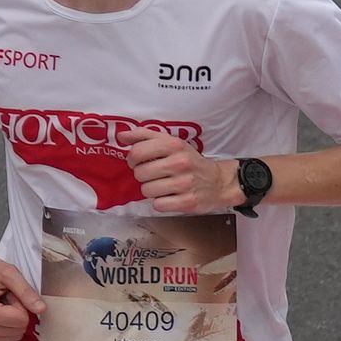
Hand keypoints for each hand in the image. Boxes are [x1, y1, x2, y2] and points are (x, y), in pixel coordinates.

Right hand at [0, 247, 41, 340]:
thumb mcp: (9, 273)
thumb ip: (26, 291)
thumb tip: (41, 309)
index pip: (22, 321)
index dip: (19, 304)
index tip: (7, 294)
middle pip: (19, 331)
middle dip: (16, 313)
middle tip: (3, 299)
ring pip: (14, 338)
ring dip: (10, 321)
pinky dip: (4, 328)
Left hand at [119, 129, 239, 212]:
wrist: (219, 182)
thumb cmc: (190, 161)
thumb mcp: (172, 142)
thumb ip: (145, 136)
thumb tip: (121, 136)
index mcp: (174, 145)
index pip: (137, 152)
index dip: (132, 159)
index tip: (137, 162)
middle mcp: (180, 162)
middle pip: (140, 173)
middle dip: (142, 176)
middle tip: (153, 175)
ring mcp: (185, 183)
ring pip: (147, 190)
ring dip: (151, 190)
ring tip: (161, 187)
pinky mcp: (188, 202)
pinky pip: (158, 205)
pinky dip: (160, 203)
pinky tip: (169, 197)